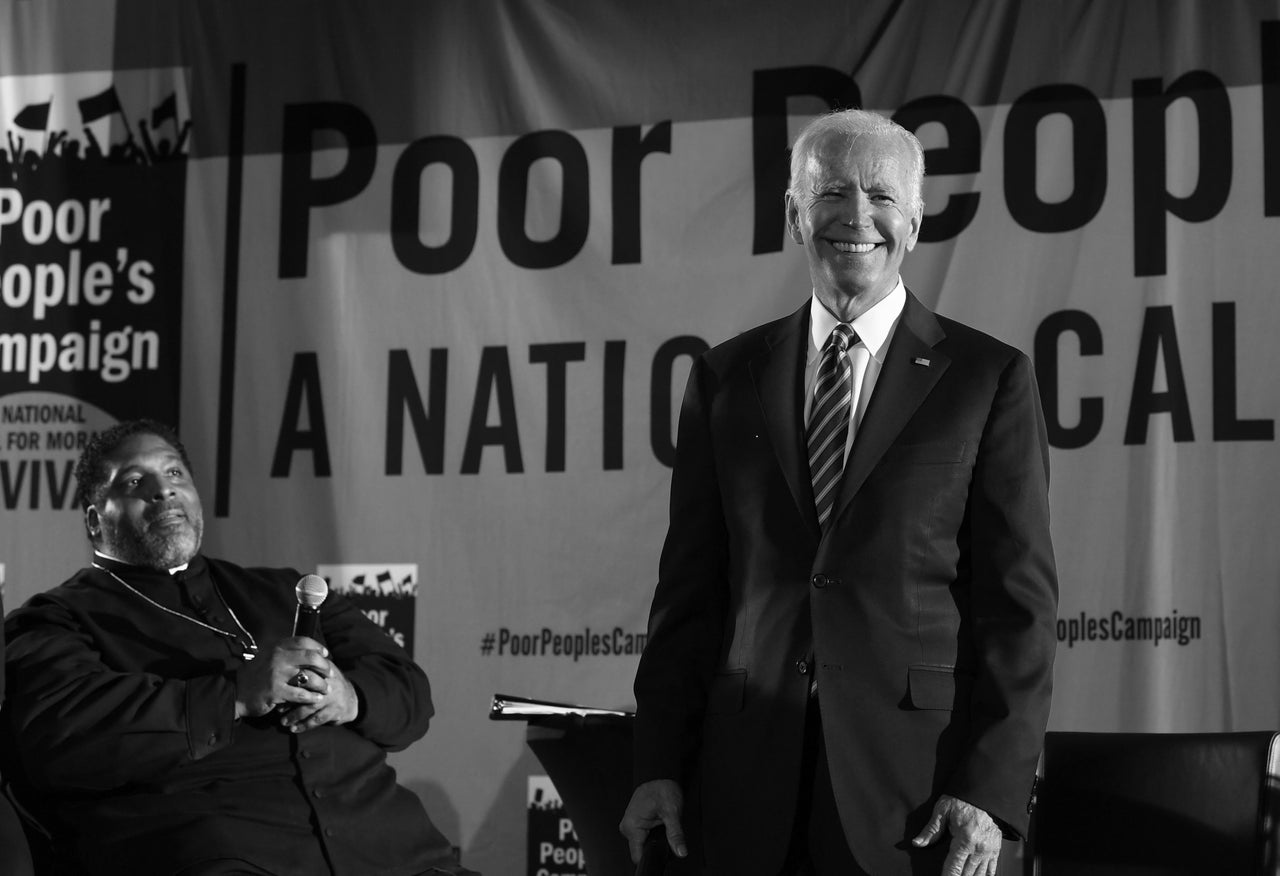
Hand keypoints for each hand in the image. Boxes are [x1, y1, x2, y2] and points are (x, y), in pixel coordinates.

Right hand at [234, 636, 354, 727]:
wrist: (236, 692)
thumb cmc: (256, 675)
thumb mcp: (268, 657)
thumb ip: (285, 653)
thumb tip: (309, 651)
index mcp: (276, 647)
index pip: (303, 641)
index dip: (318, 647)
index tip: (325, 654)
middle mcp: (277, 658)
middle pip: (311, 657)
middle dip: (324, 665)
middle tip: (330, 672)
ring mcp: (276, 674)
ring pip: (309, 677)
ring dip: (322, 684)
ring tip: (326, 689)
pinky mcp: (275, 691)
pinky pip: (301, 694)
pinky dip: (311, 697)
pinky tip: (316, 699)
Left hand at [278, 654, 359, 732]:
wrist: (352, 699)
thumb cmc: (330, 686)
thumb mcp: (322, 673)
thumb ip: (308, 669)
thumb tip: (282, 672)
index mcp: (322, 670)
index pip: (304, 674)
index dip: (290, 683)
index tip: (277, 692)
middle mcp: (328, 682)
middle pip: (306, 690)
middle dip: (290, 701)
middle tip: (278, 710)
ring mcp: (332, 697)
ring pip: (310, 707)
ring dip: (295, 716)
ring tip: (283, 722)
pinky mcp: (335, 710)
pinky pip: (317, 719)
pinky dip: (304, 725)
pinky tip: (295, 729)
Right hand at [619, 779, 687, 863]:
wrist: (659, 775)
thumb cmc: (663, 789)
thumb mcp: (672, 812)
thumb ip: (675, 834)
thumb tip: (681, 851)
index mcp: (632, 826)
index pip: (638, 855)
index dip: (652, 856)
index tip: (662, 849)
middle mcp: (627, 827)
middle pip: (641, 850)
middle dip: (655, 845)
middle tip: (664, 828)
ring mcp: (629, 825)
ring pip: (643, 843)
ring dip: (654, 838)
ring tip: (660, 822)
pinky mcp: (633, 823)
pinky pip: (642, 836)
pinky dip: (651, 833)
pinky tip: (656, 822)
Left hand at [912, 794, 1001, 875]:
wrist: (985, 793)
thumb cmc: (962, 800)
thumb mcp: (943, 810)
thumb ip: (931, 829)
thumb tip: (917, 843)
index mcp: (965, 839)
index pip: (954, 867)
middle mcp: (979, 848)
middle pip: (966, 874)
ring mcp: (989, 850)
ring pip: (979, 875)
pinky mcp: (996, 850)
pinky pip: (991, 870)